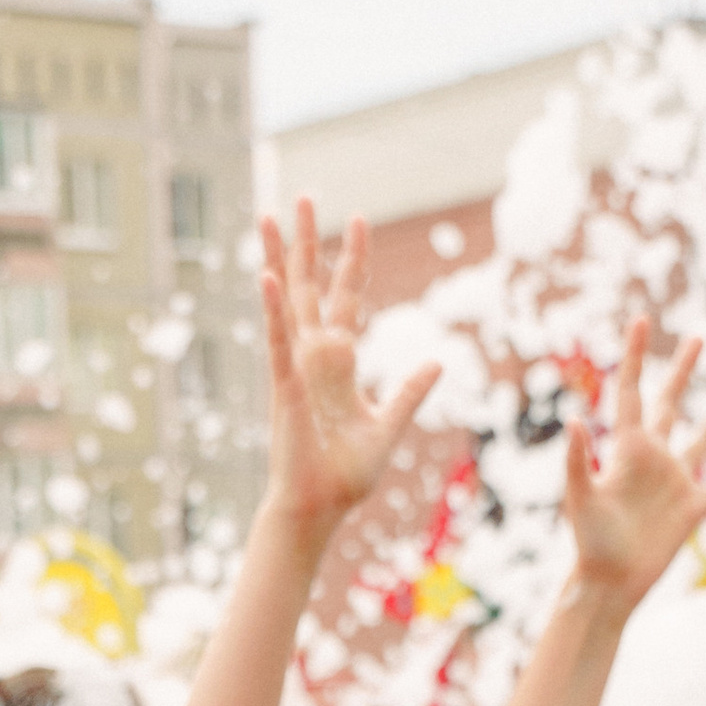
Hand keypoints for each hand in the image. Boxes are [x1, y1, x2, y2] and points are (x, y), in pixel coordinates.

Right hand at [257, 197, 438, 543]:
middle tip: (304, 196)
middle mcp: (314, 356)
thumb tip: (437, 362)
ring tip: (269, 215)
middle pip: (311, 286)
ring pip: (288, 300)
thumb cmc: (345, 476)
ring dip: (280, 257)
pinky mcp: (284, 387)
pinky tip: (267, 275)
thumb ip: (410, 392)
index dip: (354, 261)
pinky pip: (278, 340)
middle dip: (309, 241)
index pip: (347, 299)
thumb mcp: (388, 426)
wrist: (318, 509)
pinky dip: (273, 309)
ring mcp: (296, 367)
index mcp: (340, 364)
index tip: (359, 220)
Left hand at [563, 322, 705, 617]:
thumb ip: (576, 460)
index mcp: (627, 449)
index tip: (641, 319)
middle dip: (682, 371)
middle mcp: (653, 458)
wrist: (609, 584)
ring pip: (704, 438)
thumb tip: (574, 419)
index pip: (632, 391)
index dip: (635, 355)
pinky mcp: (692, 510)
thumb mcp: (580, 499)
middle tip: (698, 338)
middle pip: (671, 403)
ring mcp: (675, 482)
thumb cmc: (589, 544)